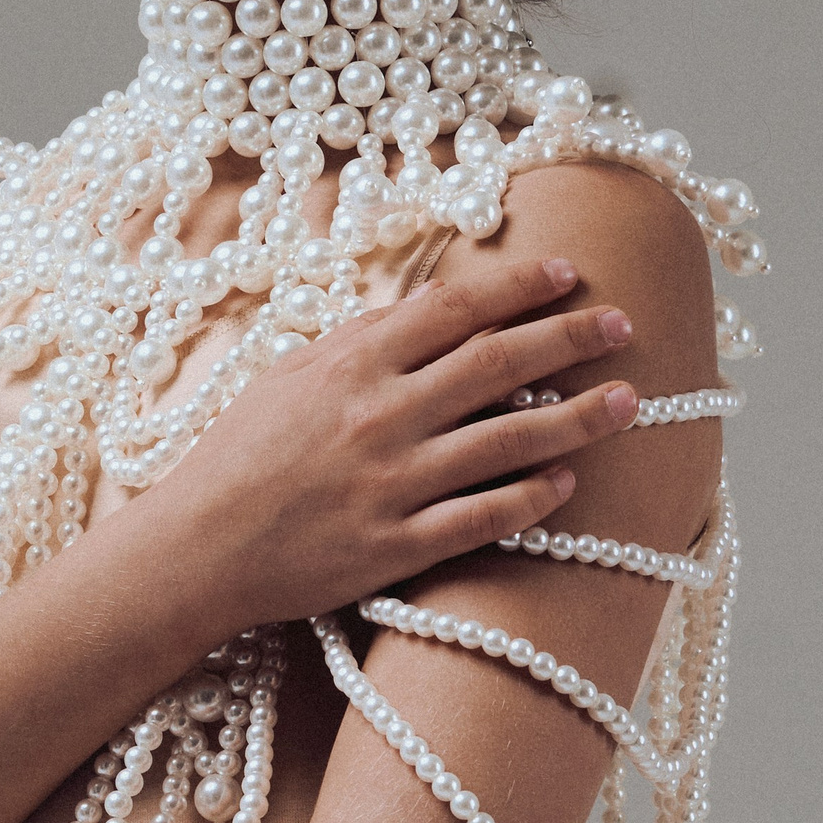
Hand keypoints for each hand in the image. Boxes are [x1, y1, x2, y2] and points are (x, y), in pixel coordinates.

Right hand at [146, 254, 637, 629]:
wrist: (194, 548)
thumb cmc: (237, 458)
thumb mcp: (290, 377)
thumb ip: (362, 341)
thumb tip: (432, 309)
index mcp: (351, 363)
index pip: (455, 307)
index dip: (519, 286)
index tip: (567, 274)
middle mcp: (379, 415)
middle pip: (498, 362)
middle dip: (571, 338)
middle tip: (624, 324)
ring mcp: (392, 483)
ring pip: (507, 439)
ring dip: (577, 417)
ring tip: (627, 402)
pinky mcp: (396, 547)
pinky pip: (482, 518)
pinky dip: (531, 499)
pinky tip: (567, 485)